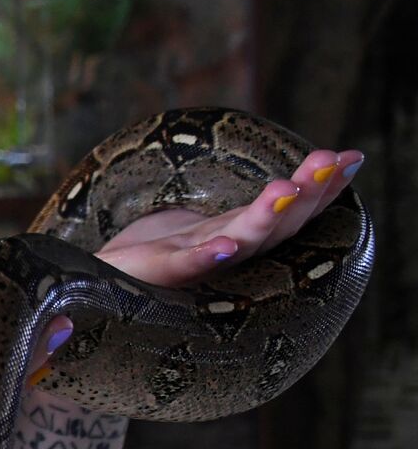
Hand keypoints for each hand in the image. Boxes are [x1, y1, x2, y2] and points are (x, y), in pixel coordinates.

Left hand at [93, 147, 362, 285]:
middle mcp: (224, 250)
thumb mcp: (203, 229)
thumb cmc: (153, 260)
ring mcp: (193, 262)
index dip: (320, 187)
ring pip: (238, 240)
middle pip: (272, 222)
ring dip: (264, 216)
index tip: (349, 158)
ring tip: (286, 189)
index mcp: (235, 234)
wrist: (99, 290)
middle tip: (329, 163)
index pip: (285, 210)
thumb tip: (284, 180)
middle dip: (305, 193)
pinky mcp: (157, 272)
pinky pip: (184, 266)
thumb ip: (242, 213)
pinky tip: (224, 246)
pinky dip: (205, 257)